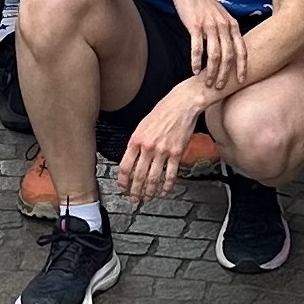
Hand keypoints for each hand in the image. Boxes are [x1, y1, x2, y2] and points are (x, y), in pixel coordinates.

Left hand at [114, 81, 206, 201]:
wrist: (182, 104)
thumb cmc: (163, 111)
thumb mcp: (142, 125)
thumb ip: (137, 142)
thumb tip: (133, 158)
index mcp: (136, 139)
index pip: (125, 165)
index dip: (122, 180)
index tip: (122, 187)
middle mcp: (148, 147)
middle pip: (138, 175)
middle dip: (135, 190)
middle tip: (133, 199)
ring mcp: (162, 151)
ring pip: (153, 178)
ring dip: (149, 191)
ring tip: (147, 198)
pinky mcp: (176, 153)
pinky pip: (170, 174)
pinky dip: (167, 186)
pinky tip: (164, 191)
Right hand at [169, 0, 246, 92]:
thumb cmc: (204, 3)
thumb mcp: (221, 15)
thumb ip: (227, 30)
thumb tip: (232, 49)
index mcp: (232, 24)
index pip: (242, 50)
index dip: (243, 67)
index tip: (242, 81)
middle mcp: (223, 26)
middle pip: (228, 56)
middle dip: (225, 74)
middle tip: (220, 87)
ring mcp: (209, 26)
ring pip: (214, 55)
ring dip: (211, 71)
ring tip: (207, 82)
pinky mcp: (195, 26)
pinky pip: (197, 48)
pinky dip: (195, 61)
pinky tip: (194, 70)